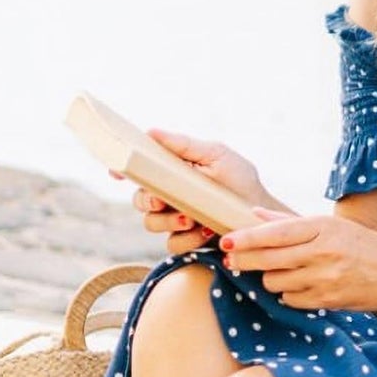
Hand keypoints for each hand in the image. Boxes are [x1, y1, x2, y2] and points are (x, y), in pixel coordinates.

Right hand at [129, 131, 274, 255]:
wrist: (261, 215)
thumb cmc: (240, 181)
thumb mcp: (216, 156)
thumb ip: (184, 146)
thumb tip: (151, 132)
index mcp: (173, 172)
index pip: (141, 169)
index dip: (123, 169)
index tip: (116, 171)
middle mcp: (169, 196)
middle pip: (139, 198)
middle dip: (146, 200)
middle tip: (160, 201)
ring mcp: (175, 220)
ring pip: (150, 223)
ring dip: (167, 220)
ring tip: (191, 218)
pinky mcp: (186, 242)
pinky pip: (172, 244)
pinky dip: (187, 238)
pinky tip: (205, 232)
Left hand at [220, 210, 376, 311]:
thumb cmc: (363, 245)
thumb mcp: (331, 226)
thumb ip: (290, 222)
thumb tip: (254, 214)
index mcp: (323, 228)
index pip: (275, 233)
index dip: (246, 238)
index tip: (226, 242)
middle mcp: (323, 252)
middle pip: (269, 259)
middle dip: (245, 260)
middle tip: (232, 260)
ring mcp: (326, 279)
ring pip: (275, 282)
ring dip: (270, 278)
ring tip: (280, 270)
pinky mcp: (328, 301)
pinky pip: (291, 299)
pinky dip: (288, 293)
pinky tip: (299, 285)